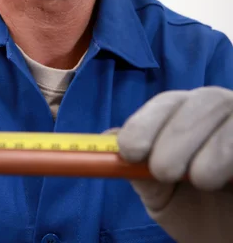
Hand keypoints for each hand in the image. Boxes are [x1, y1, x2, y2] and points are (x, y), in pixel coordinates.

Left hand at [118, 87, 232, 242]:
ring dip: (209, 150)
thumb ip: (140, 169)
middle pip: (200, 100)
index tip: (128, 150)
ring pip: (226, 110)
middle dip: (174, 135)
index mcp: (188, 116)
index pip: (166, 104)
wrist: (232, 238)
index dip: (145, 122)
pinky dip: (232, 155)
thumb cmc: (201, 216)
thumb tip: (110, 138)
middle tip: (163, 171)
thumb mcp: (164, 196)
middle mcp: (219, 110)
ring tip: (202, 181)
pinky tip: (229, 179)